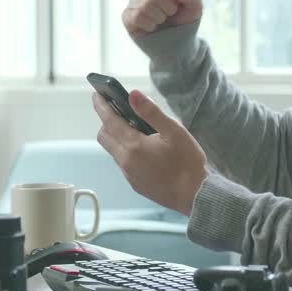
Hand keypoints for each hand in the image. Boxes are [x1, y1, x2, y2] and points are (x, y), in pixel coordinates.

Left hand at [92, 90, 208, 215]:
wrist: (195, 196)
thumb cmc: (188, 162)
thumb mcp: (174, 132)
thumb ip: (151, 112)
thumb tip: (133, 95)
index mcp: (134, 146)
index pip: (109, 121)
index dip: (101, 106)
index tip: (96, 95)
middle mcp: (126, 161)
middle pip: (104, 137)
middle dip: (106, 122)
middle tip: (117, 110)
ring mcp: (129, 175)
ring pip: (113, 151)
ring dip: (116, 137)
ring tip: (134, 128)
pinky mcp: (135, 184)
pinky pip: (123, 163)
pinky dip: (126, 151)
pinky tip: (144, 149)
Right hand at [122, 0, 202, 36]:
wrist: (176, 44)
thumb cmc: (184, 22)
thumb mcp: (195, 8)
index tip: (176, 6)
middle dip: (167, 10)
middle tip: (168, 17)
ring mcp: (134, 3)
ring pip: (144, 5)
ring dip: (158, 18)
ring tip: (160, 22)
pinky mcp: (127, 16)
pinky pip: (136, 16)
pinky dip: (148, 24)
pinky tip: (151, 27)